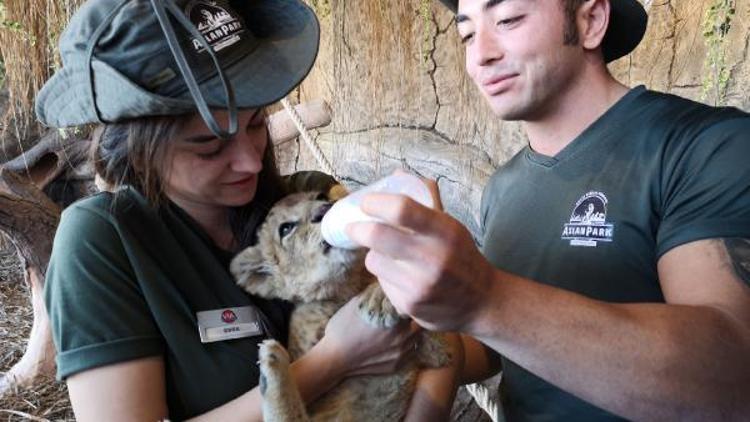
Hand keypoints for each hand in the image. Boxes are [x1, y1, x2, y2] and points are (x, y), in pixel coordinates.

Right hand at [317, 294, 419, 377]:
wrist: (334, 358)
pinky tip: (395, 339)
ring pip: (417, 337)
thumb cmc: (343, 328)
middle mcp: (402, 336)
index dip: (410, 300)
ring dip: (412, 330)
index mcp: (395, 318)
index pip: (414, 305)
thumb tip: (388, 284)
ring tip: (400, 325)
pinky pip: (409, 351)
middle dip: (414, 315)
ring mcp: (401, 353)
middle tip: (404, 311)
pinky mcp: (396, 365)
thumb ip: (377, 294)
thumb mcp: (358, 303)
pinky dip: (406, 344)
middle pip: (420, 321)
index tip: (405, 297)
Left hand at [345, 184, 495, 332]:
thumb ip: (426, 199)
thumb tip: (397, 173)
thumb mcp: (451, 226)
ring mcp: (419, 284)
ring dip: (375, 254)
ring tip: (389, 255)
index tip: (366, 203)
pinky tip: (403, 278)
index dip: (376, 203)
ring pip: (373, 260)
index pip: (401, 208)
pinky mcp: (409, 305)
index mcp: (444, 231)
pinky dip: (386, 276)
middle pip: (376, 235)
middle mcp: (432, 258)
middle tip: (353, 227)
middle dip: (357, 229)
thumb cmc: (461, 256)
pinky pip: (382, 282)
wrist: (482, 302)